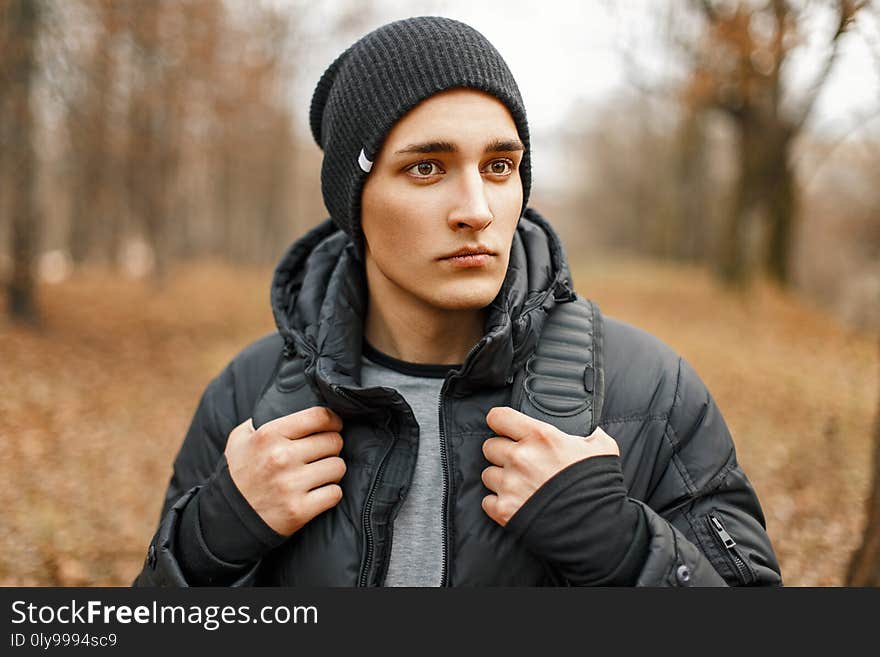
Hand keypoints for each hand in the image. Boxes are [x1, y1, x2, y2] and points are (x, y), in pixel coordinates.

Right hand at [224, 407, 345, 535]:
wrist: (227, 517)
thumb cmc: (239, 472)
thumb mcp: (241, 438)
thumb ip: (265, 417)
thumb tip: (294, 400)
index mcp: (269, 435)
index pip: (319, 417)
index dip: (333, 420)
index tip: (334, 426)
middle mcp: (281, 457)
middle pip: (333, 441)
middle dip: (332, 446)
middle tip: (322, 453)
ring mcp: (290, 485)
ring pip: (338, 467)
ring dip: (332, 471)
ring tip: (319, 473)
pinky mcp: (299, 510)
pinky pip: (335, 493)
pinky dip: (330, 494)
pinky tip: (318, 493)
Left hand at [481, 406, 618, 526]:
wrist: (596, 526)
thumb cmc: (599, 485)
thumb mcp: (602, 447)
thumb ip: (588, 432)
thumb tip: (586, 428)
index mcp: (540, 437)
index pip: (498, 417)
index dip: (500, 421)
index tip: (504, 427)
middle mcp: (520, 457)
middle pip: (490, 446)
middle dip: (502, 452)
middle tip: (519, 461)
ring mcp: (510, 484)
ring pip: (488, 474)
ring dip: (500, 478)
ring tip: (519, 484)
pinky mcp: (504, 510)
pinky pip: (487, 501)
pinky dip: (498, 503)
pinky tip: (515, 503)